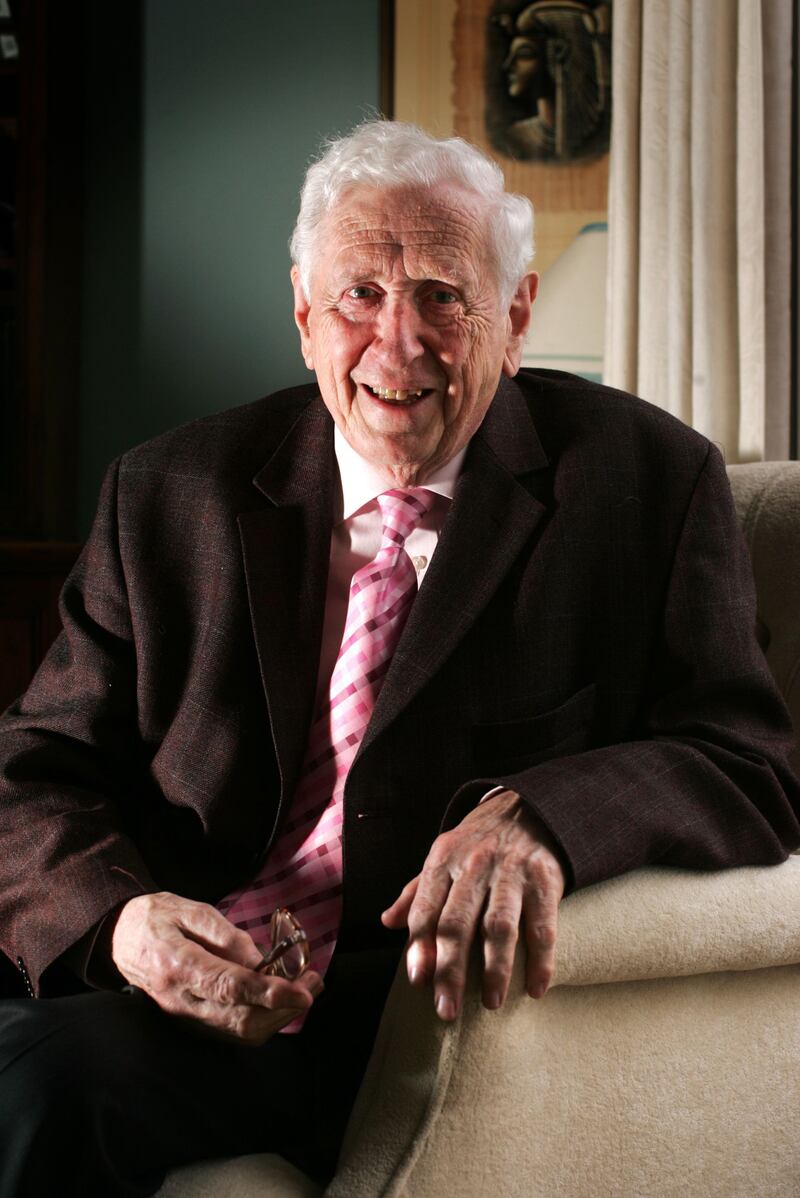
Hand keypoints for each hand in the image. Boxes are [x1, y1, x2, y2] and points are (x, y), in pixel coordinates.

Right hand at [111, 891, 322, 1044]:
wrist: (118, 939)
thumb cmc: (157, 918)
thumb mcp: (191, 910)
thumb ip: (227, 936)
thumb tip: (260, 961)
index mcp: (179, 966)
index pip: (230, 988)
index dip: (270, 993)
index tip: (302, 991)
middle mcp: (181, 1001)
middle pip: (241, 1020)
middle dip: (285, 1008)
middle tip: (314, 983)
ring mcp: (184, 1018)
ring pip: (240, 1033)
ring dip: (279, 1017)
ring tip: (306, 990)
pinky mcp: (190, 1024)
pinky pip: (232, 1033)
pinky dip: (263, 1021)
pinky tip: (279, 1000)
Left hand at [381, 791, 564, 1020]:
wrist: (528, 807)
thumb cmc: (478, 842)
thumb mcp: (444, 856)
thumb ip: (417, 891)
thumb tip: (387, 922)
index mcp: (444, 861)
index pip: (426, 909)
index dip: (419, 947)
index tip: (419, 982)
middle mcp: (475, 865)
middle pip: (457, 923)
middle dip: (450, 969)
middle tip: (447, 1009)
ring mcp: (511, 872)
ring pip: (499, 926)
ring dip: (495, 968)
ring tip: (490, 1002)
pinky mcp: (545, 879)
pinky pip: (543, 925)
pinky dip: (541, 959)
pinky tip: (536, 989)